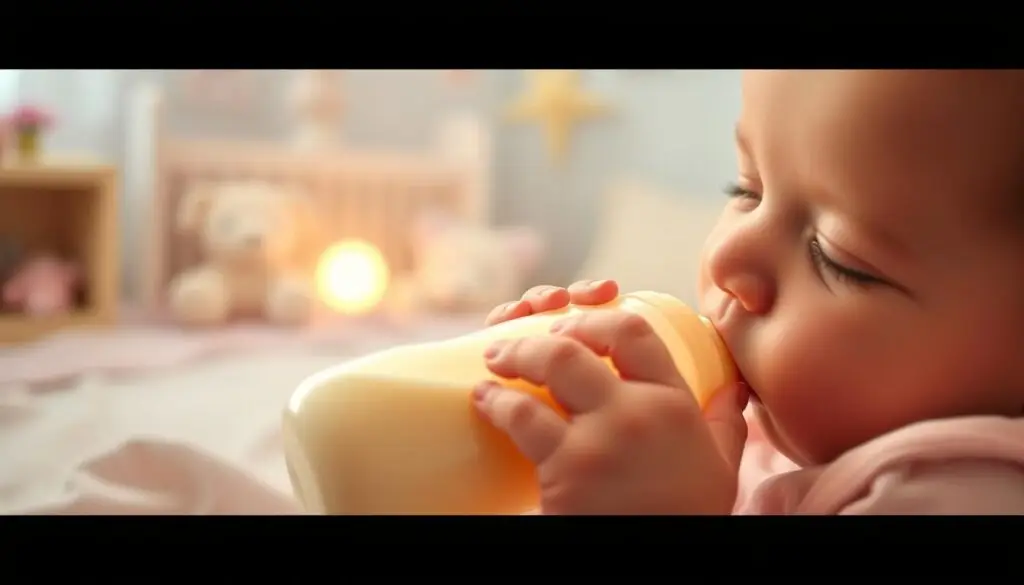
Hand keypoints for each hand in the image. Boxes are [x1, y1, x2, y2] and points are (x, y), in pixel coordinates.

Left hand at [476, 279, 747, 514]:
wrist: (664, 570)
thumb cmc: (687, 519)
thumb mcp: (720, 467)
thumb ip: (724, 424)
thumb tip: (733, 388)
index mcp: (673, 404)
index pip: (633, 334)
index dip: (596, 320)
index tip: (573, 325)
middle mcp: (636, 413)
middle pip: (577, 347)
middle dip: (539, 337)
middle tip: (518, 345)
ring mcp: (598, 440)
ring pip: (547, 369)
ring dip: (511, 359)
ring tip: (493, 365)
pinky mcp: (566, 470)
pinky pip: (521, 418)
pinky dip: (496, 403)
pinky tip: (484, 400)